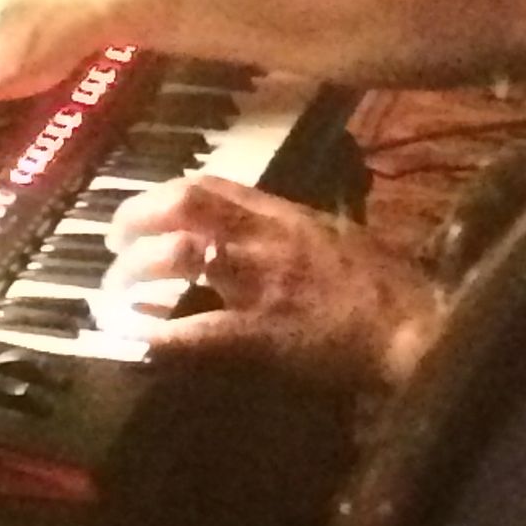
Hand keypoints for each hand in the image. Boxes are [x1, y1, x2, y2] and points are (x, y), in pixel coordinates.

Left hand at [100, 174, 444, 389]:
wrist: (413, 325)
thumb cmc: (383, 283)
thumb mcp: (337, 235)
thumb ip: (296, 227)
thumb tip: (265, 225)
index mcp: (283, 214)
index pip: (211, 185)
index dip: (164, 193)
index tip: (140, 210)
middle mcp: (265, 237)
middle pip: (185, 207)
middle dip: (137, 220)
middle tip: (112, 244)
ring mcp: (261, 282)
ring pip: (182, 257)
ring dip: (138, 272)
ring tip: (113, 291)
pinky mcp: (262, 333)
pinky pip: (200, 331)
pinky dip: (161, 335)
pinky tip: (135, 340)